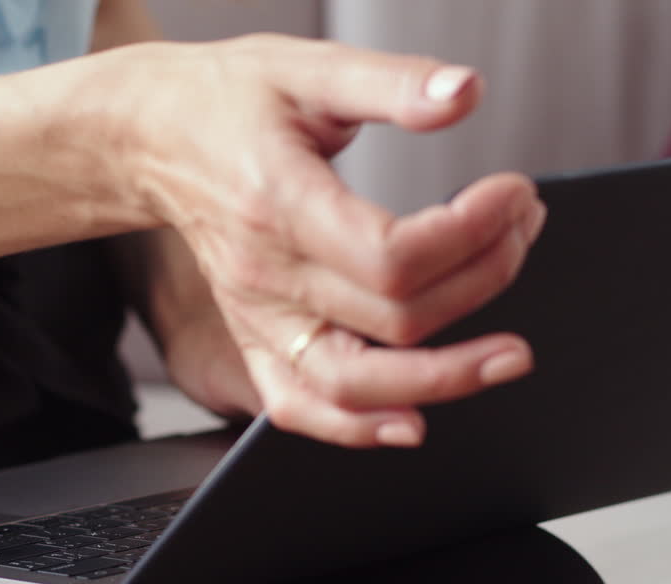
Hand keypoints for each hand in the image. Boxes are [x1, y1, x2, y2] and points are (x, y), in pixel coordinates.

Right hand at [100, 36, 545, 447]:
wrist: (151, 139)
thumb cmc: (224, 102)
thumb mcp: (305, 68)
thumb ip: (389, 83)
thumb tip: (464, 94)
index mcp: (278, 204)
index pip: (391, 256)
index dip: (471, 234)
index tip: (512, 195)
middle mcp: (265, 275)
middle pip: (394, 318)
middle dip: (484, 278)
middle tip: (520, 229)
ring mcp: (257, 317)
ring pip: (353, 384)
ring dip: (442, 380)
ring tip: (507, 355)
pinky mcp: (254, 337)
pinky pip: (299, 407)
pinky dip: (356, 428)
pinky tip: (411, 422)